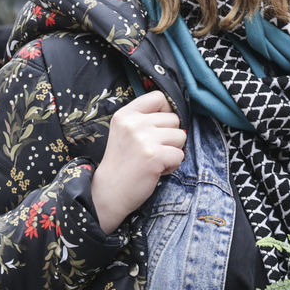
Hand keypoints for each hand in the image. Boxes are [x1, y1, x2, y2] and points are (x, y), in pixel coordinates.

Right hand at [90, 91, 185, 232]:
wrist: (108, 193)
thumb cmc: (121, 163)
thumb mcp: (125, 132)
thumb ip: (145, 119)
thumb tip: (177, 114)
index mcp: (126, 114)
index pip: (159, 97)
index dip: (166, 112)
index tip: (158, 127)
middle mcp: (134, 123)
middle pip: (174, 119)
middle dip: (169, 137)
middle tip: (151, 151)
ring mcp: (144, 139)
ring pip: (180, 136)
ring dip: (172, 151)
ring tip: (154, 160)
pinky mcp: (154, 156)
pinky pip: (180, 155)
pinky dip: (172, 166)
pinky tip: (156, 170)